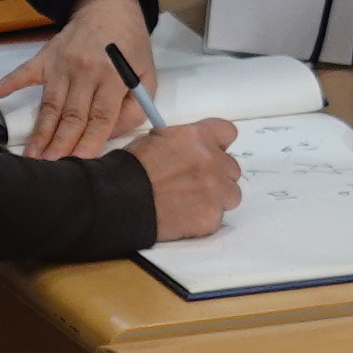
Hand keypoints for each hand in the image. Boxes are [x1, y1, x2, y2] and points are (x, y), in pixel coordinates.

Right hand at [0, 0, 157, 157]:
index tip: (80, 163)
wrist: (109, 6)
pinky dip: (10, 82)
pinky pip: (25, 71)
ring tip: (30, 155)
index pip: (101, 116)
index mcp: (114, 75)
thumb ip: (136, 106)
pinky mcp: (46, 55)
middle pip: (72, 115)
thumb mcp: (147, 74)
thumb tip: (111, 133)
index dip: (90, 142)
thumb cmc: (130, 44)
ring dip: (40, 131)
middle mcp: (86, 70)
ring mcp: (62, 62)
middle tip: (49, 168)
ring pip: (50, 104)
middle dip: (60, 144)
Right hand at [130, 119, 243, 242]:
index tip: (213, 152)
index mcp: (198, 138)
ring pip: (231, 194)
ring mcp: (215, 191)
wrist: (121, 201)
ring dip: (217, 197)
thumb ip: (183, 142)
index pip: (227, 133)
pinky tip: (183, 216)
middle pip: (231, 168)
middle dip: (217, 175)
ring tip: (191, 202)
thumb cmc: (131, 170)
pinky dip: (203, 219)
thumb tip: (190, 148)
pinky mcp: (211, 217)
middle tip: (195, 182)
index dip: (219, 144)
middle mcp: (212, 162)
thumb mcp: (155, 139)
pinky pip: (217, 218)